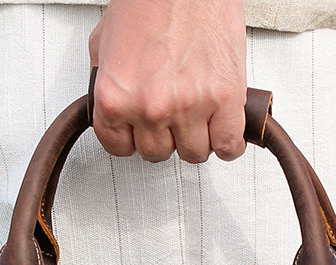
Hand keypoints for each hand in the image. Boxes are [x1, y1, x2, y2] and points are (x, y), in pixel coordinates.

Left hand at [88, 0, 246, 163]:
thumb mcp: (106, 41)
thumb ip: (108, 80)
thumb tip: (114, 106)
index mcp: (116, 97)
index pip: (120, 148)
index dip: (133, 137)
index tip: (142, 129)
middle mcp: (151, 106)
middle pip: (158, 153)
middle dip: (165, 134)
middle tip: (172, 112)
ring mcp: (189, 106)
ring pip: (193, 153)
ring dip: (197, 137)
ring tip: (198, 114)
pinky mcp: (224, 99)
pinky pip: (228, 145)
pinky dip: (228, 143)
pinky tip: (223, 128)